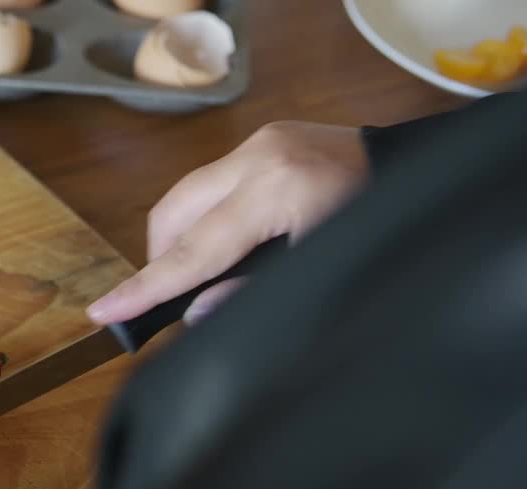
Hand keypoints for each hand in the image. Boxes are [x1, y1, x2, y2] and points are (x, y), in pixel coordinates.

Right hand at [87, 122, 368, 325]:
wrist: (425, 174)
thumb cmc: (383, 231)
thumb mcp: (319, 274)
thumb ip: (251, 295)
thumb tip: (195, 312)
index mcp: (278, 194)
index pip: (194, 253)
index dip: (146, 287)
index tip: (102, 311)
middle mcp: (260, 157)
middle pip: (175, 214)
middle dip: (162, 260)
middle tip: (171, 299)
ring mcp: (262, 142)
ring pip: (188, 196)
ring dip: (185, 238)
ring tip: (204, 275)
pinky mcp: (268, 139)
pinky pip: (214, 184)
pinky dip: (209, 218)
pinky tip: (229, 243)